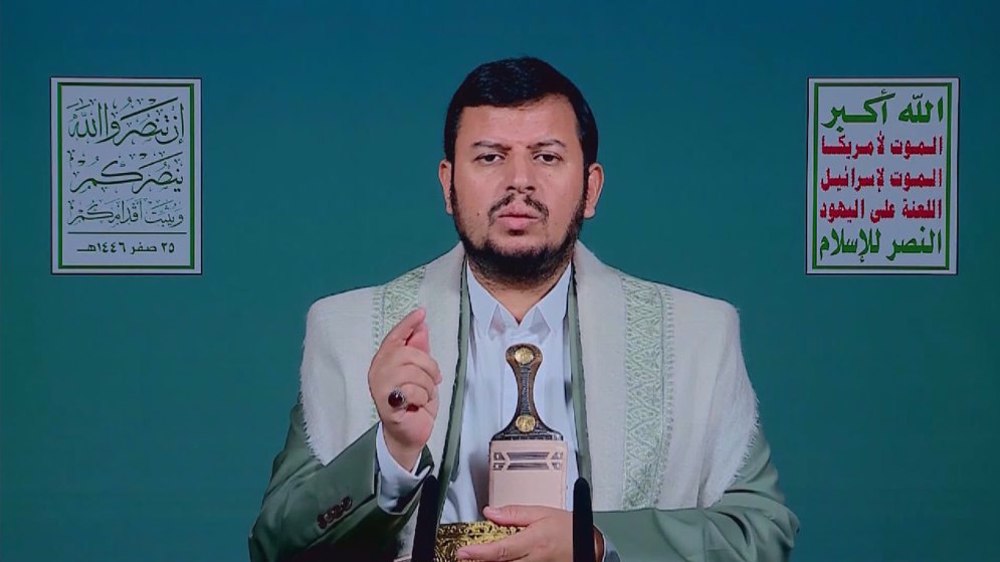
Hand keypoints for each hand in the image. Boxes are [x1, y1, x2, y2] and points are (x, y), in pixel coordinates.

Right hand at [368, 308, 441, 469]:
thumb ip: (419, 351)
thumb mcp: (422, 373)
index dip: (408, 324)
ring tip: (422, 396)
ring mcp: (380, 387)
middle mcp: (378, 371)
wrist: (409, 433)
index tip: (421, 313)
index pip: (395, 337)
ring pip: (414, 373)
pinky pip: (412, 391)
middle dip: (429, 366)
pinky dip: (423, 398)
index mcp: (384, 361)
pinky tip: (416, 405)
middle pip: (409, 353)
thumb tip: (422, 327)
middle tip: (432, 381)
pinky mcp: (386, 403)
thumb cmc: (414, 402)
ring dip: (427, 386)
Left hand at [456, 505, 600, 561]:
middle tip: (463, 557)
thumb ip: (514, 513)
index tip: (463, 552)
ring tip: (477, 558)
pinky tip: (497, 560)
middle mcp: (534, 560)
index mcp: (534, 541)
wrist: (589, 545)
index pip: (501, 550)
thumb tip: (490, 512)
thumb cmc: (568, 529)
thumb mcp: (542, 513)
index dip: (479, 553)